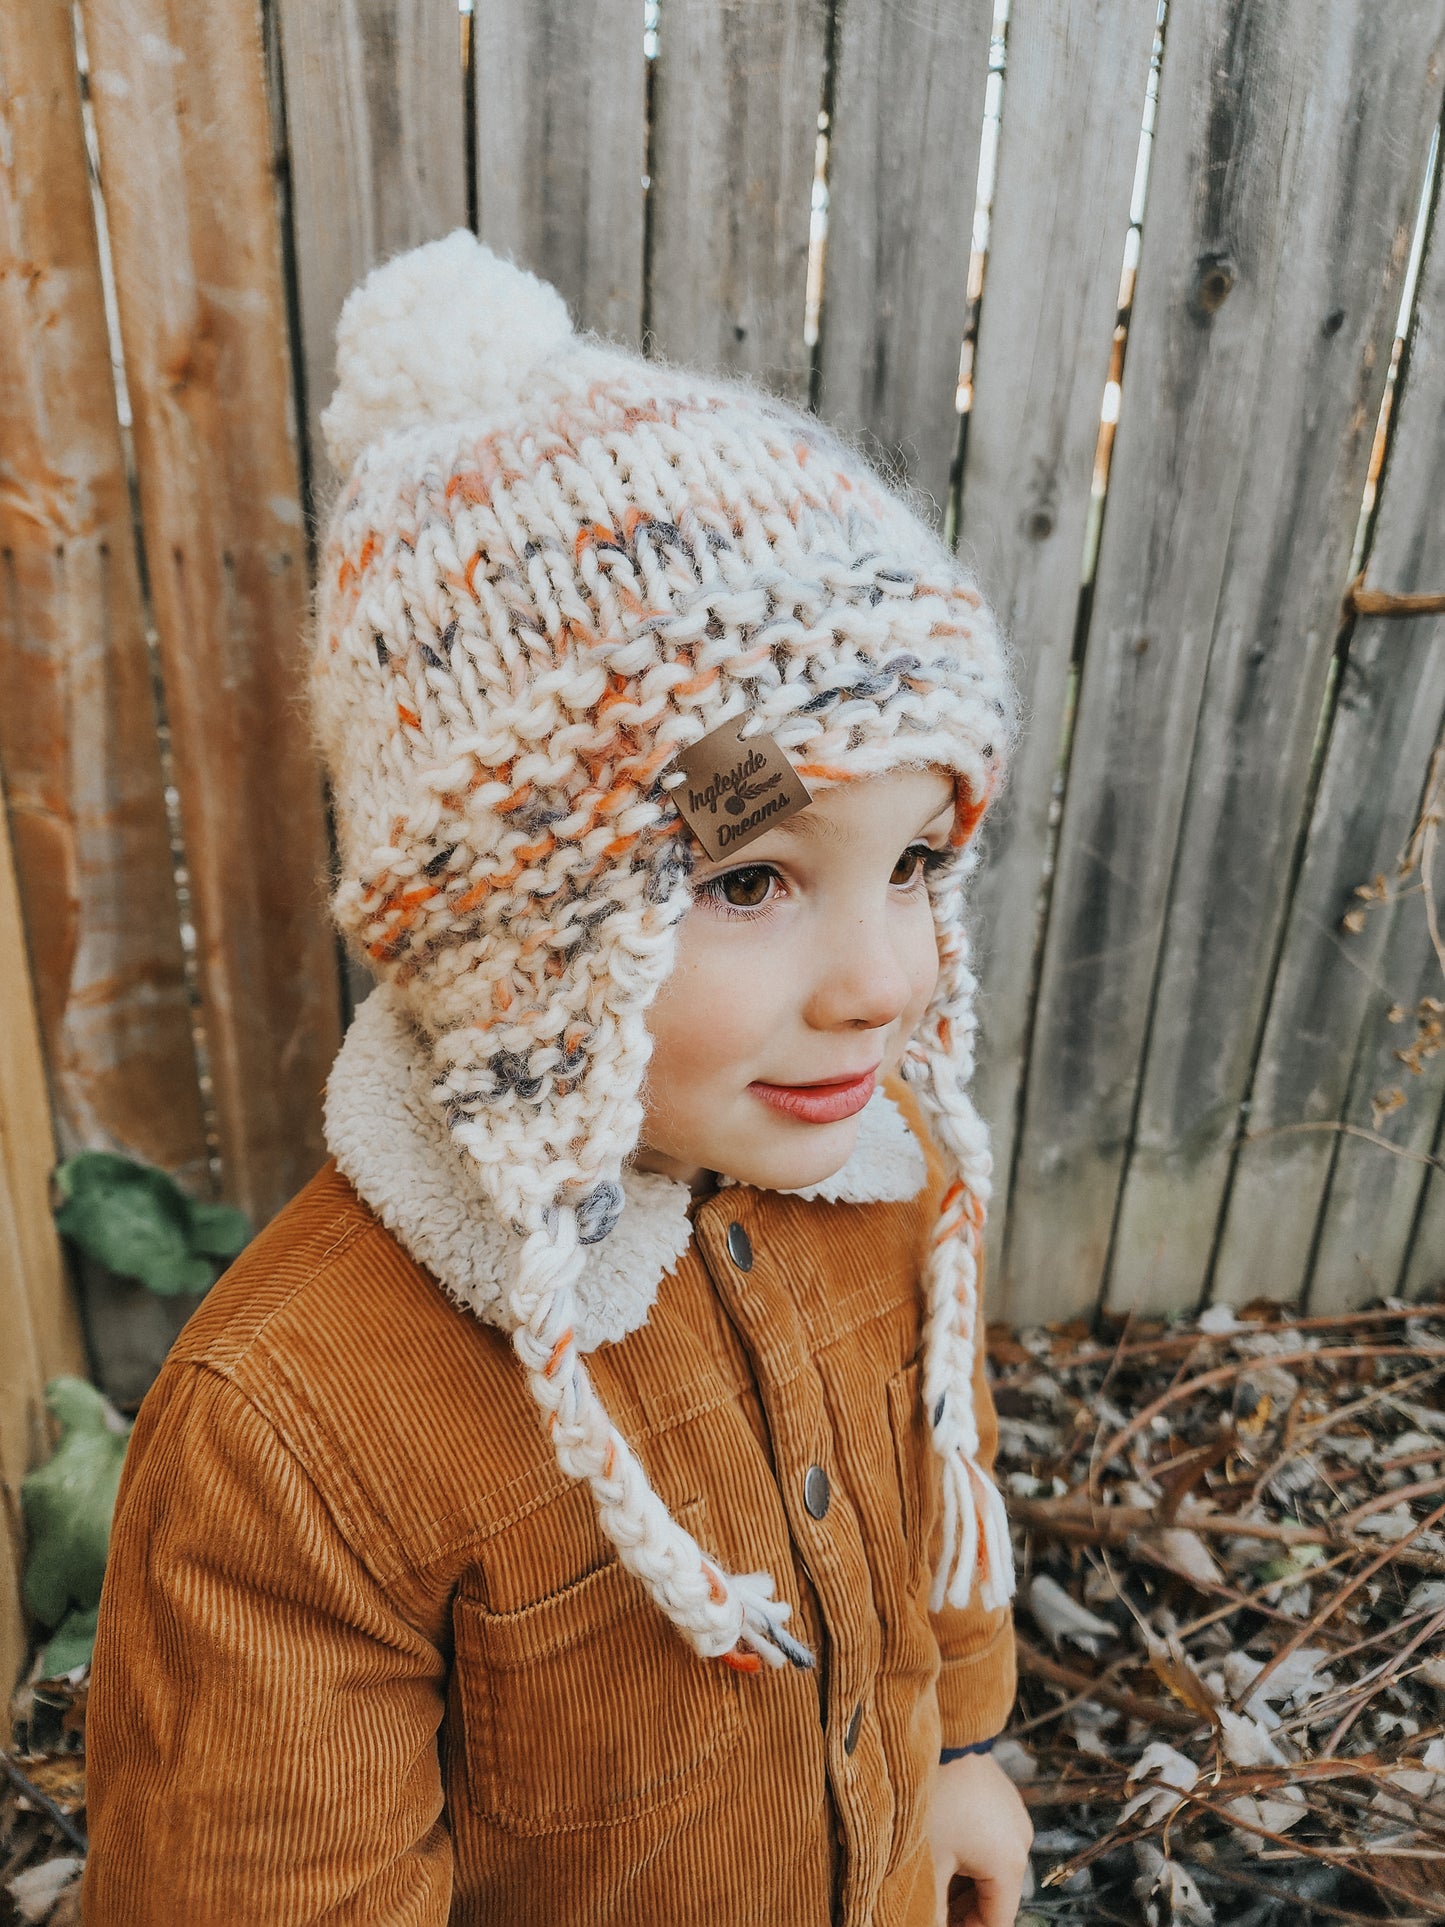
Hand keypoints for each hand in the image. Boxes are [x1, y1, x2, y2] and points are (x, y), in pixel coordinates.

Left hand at [926, 1750, 1032, 1926]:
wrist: (942, 1731)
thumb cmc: (934, 1795)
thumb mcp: (929, 1861)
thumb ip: (934, 1907)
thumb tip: (929, 1926)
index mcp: (1010, 1865)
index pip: (996, 1923)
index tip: (934, 1925)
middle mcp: (1021, 1843)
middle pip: (994, 1897)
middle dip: (963, 1910)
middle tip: (928, 1907)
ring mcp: (1014, 1818)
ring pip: (990, 1869)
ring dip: (963, 1883)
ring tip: (930, 1882)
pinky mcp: (1002, 1799)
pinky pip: (989, 1841)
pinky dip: (968, 1855)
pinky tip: (939, 1851)